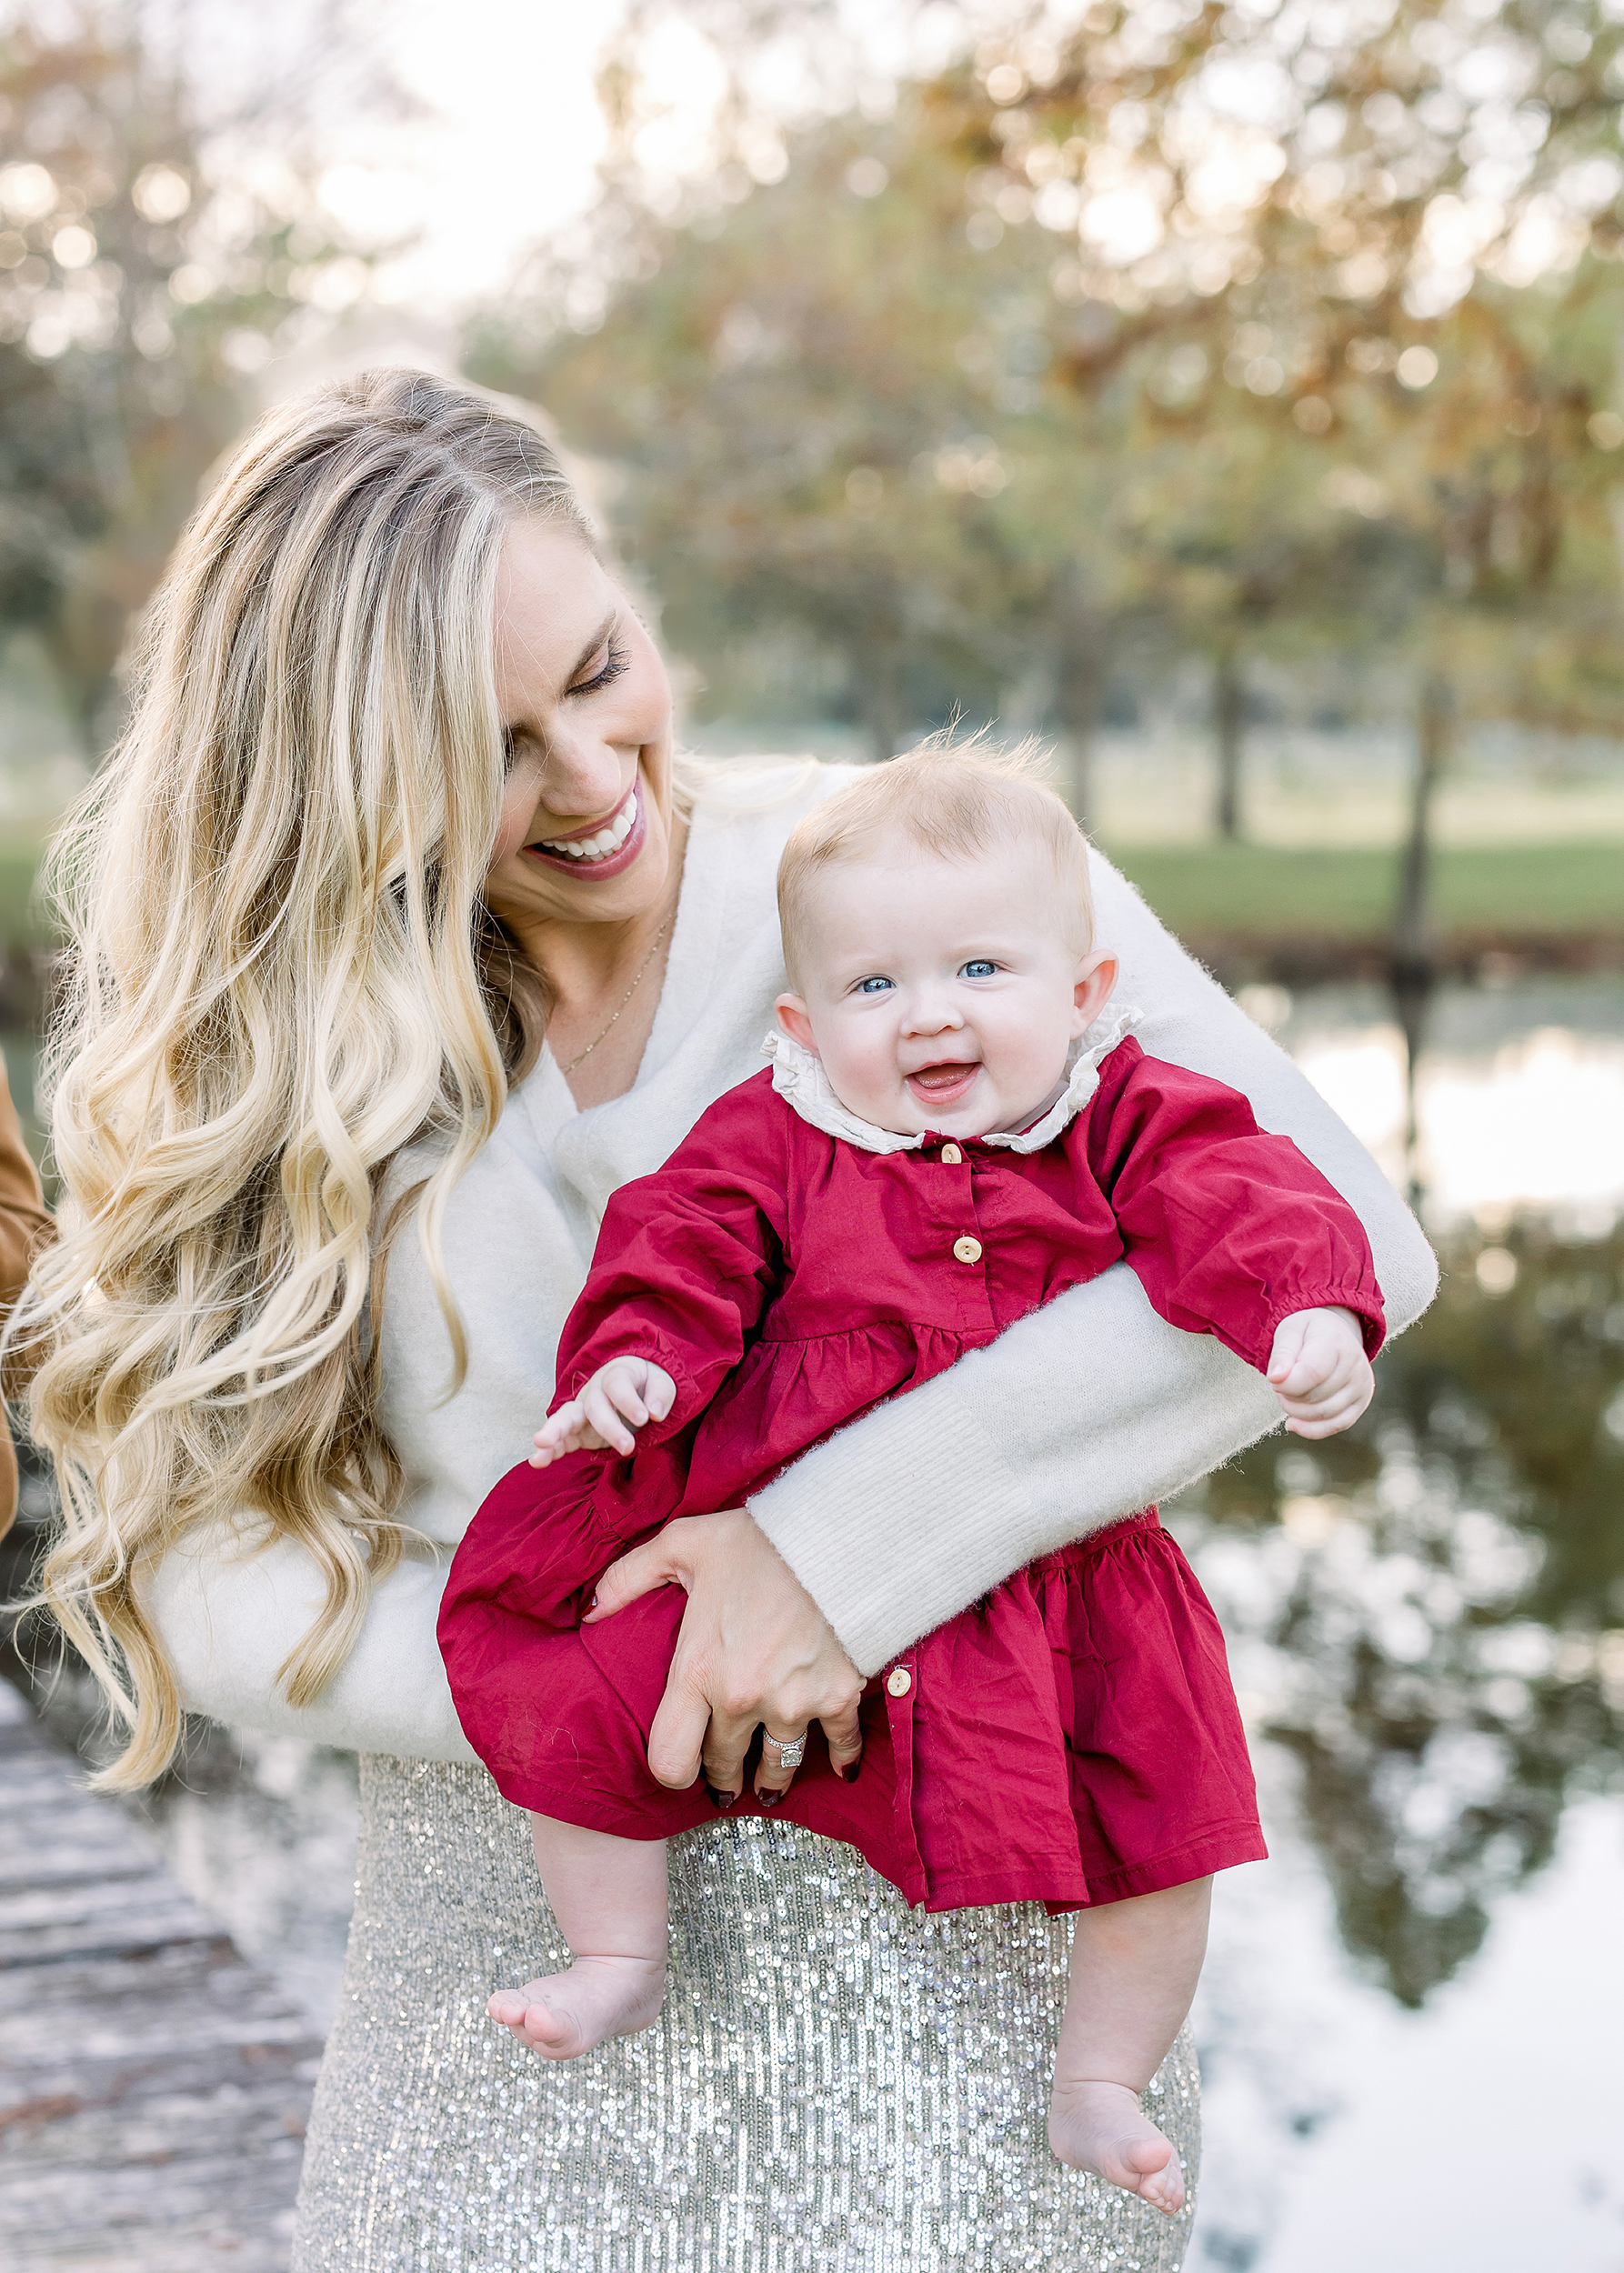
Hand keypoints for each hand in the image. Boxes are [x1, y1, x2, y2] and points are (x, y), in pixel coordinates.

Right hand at [531, 1356, 675, 1465]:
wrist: (632, 1384)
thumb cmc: (646, 1384)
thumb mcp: (662, 1382)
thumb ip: (660, 1395)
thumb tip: (654, 1413)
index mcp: (615, 1375)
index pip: (617, 1385)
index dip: (629, 1402)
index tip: (645, 1418)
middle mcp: (594, 1391)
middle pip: (595, 1406)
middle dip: (609, 1427)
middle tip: (628, 1446)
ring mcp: (582, 1411)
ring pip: (565, 1418)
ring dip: (554, 1432)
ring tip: (541, 1444)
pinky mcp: (577, 1431)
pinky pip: (561, 1439)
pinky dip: (549, 1450)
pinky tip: (537, 1461)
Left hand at [584, 1507, 864, 1804]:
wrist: (837, 1535)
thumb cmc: (756, 1541)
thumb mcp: (681, 1544)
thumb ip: (628, 1578)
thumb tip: (589, 1612)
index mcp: (697, 1670)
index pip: (670, 1761)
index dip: (672, 1772)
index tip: (681, 1766)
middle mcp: (742, 1698)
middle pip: (725, 1768)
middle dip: (723, 1774)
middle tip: (725, 1774)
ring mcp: (793, 1702)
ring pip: (778, 1767)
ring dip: (772, 1779)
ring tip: (770, 1784)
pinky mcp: (839, 1695)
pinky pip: (840, 1744)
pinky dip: (841, 1758)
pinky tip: (838, 1769)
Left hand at [1266, 1307, 1373, 1437]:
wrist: (1336, 1332)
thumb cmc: (1308, 1333)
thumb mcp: (1289, 1331)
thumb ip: (1281, 1354)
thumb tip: (1276, 1379)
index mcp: (1335, 1342)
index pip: (1311, 1374)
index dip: (1286, 1385)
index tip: (1274, 1380)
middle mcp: (1354, 1365)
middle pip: (1314, 1396)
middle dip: (1288, 1396)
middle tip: (1280, 1384)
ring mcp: (1361, 1385)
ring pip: (1323, 1414)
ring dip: (1296, 1411)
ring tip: (1288, 1395)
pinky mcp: (1361, 1402)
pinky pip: (1336, 1426)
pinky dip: (1311, 1429)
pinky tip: (1293, 1423)